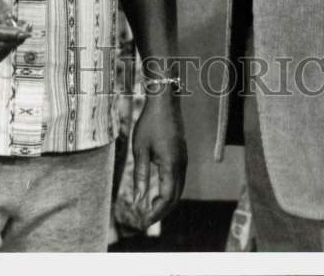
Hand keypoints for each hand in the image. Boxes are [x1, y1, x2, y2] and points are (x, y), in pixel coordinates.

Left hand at [132, 94, 186, 226]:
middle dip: (161, 212)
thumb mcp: (140, 149)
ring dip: (166, 202)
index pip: (167, 198)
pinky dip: (170, 191)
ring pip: (179, 189)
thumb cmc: (149, 123)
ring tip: (150, 210)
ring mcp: (184, 159)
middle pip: (175, 197)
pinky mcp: (182, 155)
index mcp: (171, 164)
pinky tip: (158, 193)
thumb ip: (141, 175)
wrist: (165, 101)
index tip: (143, 221)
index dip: (155, 212)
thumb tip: (139, 200)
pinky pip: (179, 180)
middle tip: (145, 221)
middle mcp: (181, 165)